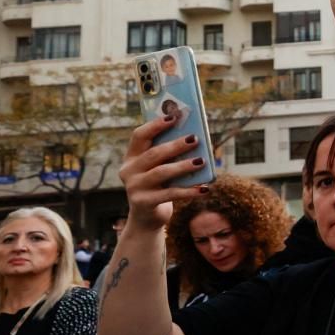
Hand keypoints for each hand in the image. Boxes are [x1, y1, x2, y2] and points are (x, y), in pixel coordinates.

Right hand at [120, 115, 211, 232]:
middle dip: (176, 145)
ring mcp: (134, 187)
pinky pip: (170, 194)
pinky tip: (204, 188)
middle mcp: (129, 170)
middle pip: (154, 153)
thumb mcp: (160, 168)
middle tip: (195, 139)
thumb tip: (195, 139)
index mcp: (132, 157)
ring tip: (201, 161)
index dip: (156, 125)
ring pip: (162, 172)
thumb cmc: (159, 186)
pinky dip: (189, 191)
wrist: (147, 218)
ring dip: (183, 166)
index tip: (174, 116)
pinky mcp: (144, 203)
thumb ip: (170, 156)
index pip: (139, 136)